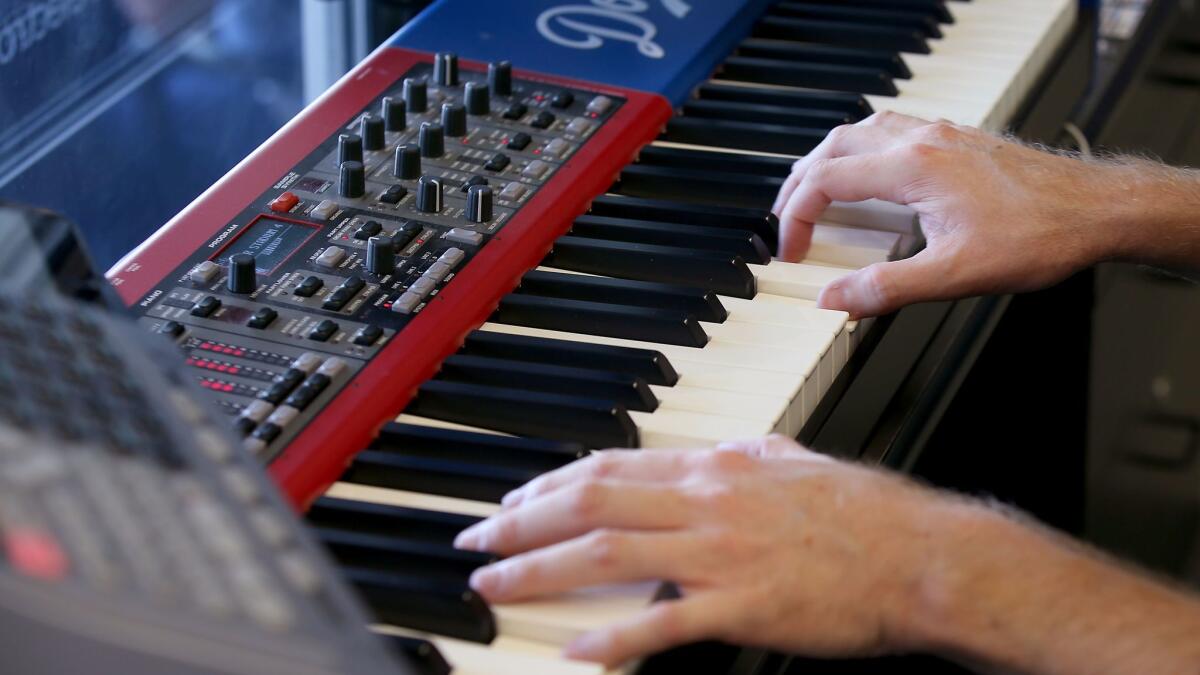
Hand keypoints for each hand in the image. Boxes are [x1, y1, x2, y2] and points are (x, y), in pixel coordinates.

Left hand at [453, 435, 963, 667]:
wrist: (920, 554)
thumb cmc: (862, 511)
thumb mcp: (790, 460)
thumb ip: (740, 456)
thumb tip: (710, 453)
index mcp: (714, 467)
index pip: (608, 469)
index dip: (549, 485)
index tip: (513, 502)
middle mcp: (706, 503)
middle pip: (590, 506)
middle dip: (522, 523)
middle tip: (478, 541)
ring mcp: (720, 554)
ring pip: (607, 556)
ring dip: (540, 571)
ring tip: (496, 586)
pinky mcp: (742, 606)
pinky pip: (664, 625)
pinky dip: (614, 638)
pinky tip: (577, 649)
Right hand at [771, 112, 1129, 318]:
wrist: (1097, 209)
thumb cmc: (1040, 235)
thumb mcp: (954, 275)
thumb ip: (885, 288)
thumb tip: (834, 301)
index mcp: (912, 168)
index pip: (824, 181)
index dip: (795, 218)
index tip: (791, 251)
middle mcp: (922, 141)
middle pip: (834, 147)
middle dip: (800, 184)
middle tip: (787, 222)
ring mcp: (942, 135)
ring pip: (862, 131)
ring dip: (828, 161)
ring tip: (815, 194)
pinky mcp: (960, 140)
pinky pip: (893, 130)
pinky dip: (863, 151)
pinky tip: (874, 176)